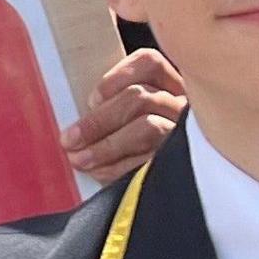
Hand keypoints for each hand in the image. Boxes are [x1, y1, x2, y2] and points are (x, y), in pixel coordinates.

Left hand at [61, 49, 184, 185]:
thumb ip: (106, 110)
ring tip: (79, 159)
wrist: (168, 195)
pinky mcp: (182, 165)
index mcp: (169, 86)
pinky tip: (99, 173)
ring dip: (106, 145)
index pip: (149, 63)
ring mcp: (189, 135)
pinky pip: (149, 162)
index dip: (116, 79)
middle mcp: (183, 106)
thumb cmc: (132, 149)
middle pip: (140, 98)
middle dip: (97, 121)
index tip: (92, 100)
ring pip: (148, 127)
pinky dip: (118, 168)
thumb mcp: (121, 120)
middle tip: (69, 140)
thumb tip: (73, 124)